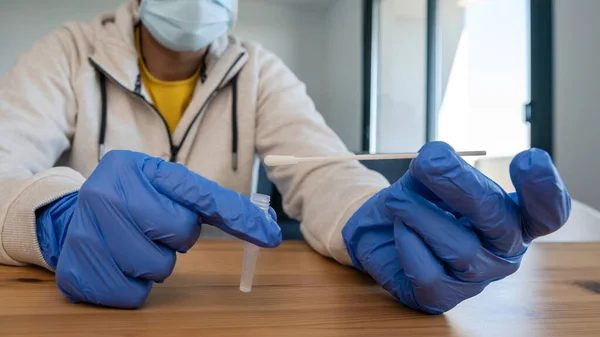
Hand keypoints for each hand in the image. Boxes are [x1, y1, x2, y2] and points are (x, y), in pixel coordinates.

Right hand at [36, 150, 280, 307]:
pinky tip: (121, 265)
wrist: (73, 214)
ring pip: (157, 268)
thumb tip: (267, 228)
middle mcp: (105, 193)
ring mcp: (84, 231)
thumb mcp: (167, 187)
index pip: (199, 194)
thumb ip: (213, 202)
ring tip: (137, 244)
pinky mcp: (75, 270)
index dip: (238, 216)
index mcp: (137, 167)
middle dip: (178, 238)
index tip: (270, 235)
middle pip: (180, 233)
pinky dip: (135, 286)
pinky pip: (132, 294)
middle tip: (157, 228)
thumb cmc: (135, 199)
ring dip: (156, 263)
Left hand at [342, 141, 570, 313]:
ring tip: (396, 198)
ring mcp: (476, 279)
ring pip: (461, 248)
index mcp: (513, 218)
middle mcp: (503, 252)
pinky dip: (408, 243)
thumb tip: (436, 159)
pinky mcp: (442, 298)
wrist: (377, 233)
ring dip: (420, 214)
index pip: (547, 212)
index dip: (545, 190)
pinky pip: (429, 272)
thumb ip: (436, 167)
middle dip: (463, 187)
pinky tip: (400, 230)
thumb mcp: (426, 176)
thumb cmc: (415, 202)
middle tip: (429, 161)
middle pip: (502, 222)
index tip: (527, 159)